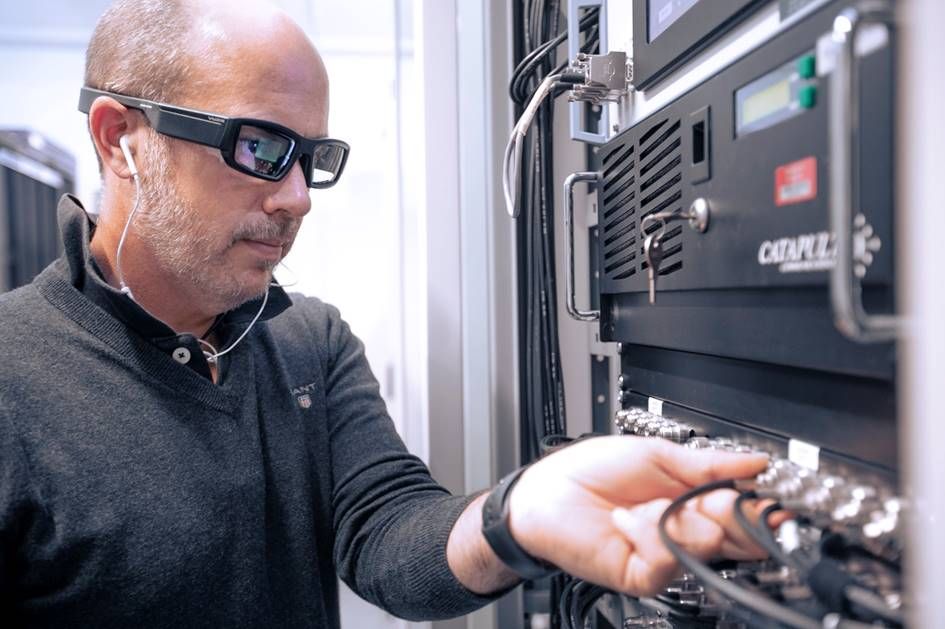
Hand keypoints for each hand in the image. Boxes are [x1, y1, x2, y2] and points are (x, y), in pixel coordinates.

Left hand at [507, 436, 771, 595]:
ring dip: (673, 515)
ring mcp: (667, 555)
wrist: (546, 494)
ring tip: (641, 505)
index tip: (778, 499)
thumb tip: (756, 462)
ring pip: (705, 544)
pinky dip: (646, 531)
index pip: (744, 511)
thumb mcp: (655, 454)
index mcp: (694, 501)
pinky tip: (626, 520)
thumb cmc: (591, 471)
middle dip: (733, 514)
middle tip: (721, 500)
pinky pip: (668, 557)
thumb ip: (708, 463)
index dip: (764, 507)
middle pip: (737, 536)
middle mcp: (685, 531)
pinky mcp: (645, 574)